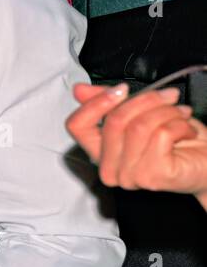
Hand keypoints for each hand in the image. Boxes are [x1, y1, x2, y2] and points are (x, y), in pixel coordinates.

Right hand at [66, 82, 206, 209]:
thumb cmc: (177, 140)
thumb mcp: (140, 114)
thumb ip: (110, 103)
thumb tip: (79, 89)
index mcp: (100, 153)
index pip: (77, 126)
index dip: (95, 103)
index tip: (121, 89)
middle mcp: (109, 169)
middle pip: (114, 120)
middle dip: (146, 100)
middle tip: (170, 95)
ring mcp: (129, 176)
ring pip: (139, 126)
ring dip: (168, 112)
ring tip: (182, 113)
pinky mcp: (152, 177)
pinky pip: (161, 135)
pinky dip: (181, 125)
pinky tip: (188, 130)